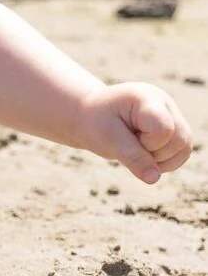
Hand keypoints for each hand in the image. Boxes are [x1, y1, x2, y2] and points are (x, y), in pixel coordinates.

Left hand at [76, 82, 193, 183]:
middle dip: (154, 153)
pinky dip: (163, 161)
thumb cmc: (96, 123)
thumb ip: (132, 157)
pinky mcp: (175, 129)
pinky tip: (143, 152)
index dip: (147, 144)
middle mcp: (164, 103)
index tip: (124, 138)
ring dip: (159, 160)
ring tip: (134, 147)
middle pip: (179, 139)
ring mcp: (173, 115)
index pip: (163, 128)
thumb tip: (154, 179)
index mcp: (146, 97)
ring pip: (184, 148)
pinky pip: (182, 154)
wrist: (91, 116)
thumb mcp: (108, 139)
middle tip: (128, 144)